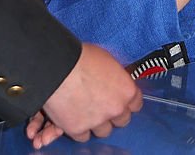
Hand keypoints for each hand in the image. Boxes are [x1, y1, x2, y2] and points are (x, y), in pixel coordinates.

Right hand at [27, 43, 142, 147]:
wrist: (58, 68)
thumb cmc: (81, 58)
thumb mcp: (108, 60)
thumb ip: (116, 76)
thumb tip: (115, 80)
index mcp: (127, 91)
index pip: (136, 104)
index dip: (127, 102)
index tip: (121, 100)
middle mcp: (116, 109)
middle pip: (122, 120)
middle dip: (113, 114)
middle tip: (102, 106)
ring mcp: (97, 121)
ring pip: (103, 131)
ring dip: (97, 124)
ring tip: (87, 112)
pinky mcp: (78, 129)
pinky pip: (83, 136)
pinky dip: (79, 129)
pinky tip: (74, 118)